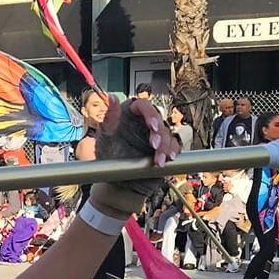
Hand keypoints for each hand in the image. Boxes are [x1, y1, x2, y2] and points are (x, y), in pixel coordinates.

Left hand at [86, 98, 175, 217]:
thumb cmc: (109, 156)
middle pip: (159, 120)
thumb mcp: (105, 137)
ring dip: (165, 147)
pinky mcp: (164, 147)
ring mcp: (156, 134)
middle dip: (159, 133)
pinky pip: (174, 146)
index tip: (152, 126)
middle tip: (154, 145)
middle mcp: (144, 122)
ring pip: (168, 134)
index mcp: (130, 114)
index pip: (143, 106)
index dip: (150, 114)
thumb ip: (109, 118)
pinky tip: (168, 158)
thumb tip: (111, 97)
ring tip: (158, 161)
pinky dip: (172, 152)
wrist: (118, 180)